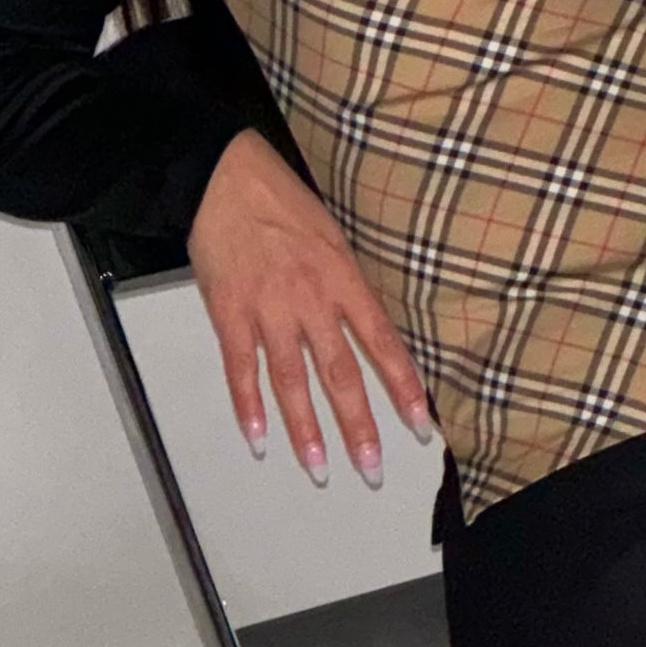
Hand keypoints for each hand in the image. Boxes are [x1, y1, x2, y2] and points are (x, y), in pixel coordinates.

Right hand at [186, 129, 432, 486]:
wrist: (223, 176)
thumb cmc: (281, 202)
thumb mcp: (334, 238)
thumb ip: (350, 289)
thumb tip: (371, 335)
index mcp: (344, 279)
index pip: (383, 344)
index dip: (404, 389)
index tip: (422, 428)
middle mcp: (311, 299)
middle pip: (340, 374)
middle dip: (358, 427)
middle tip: (372, 471)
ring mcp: (268, 308)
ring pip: (292, 381)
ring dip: (306, 430)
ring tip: (319, 469)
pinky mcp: (229, 311)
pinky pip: (241, 368)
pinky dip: (248, 406)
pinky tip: (258, 439)